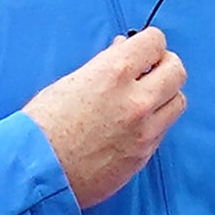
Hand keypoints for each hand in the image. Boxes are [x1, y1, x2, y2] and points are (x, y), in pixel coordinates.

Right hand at [26, 27, 186, 205]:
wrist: (36, 173)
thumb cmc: (42, 126)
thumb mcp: (70, 82)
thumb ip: (105, 64)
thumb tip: (123, 50)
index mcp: (114, 72)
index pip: (155, 42)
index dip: (149, 43)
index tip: (143, 50)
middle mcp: (136, 100)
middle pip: (177, 71)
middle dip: (164, 66)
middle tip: (150, 71)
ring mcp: (144, 132)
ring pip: (178, 102)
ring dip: (165, 96)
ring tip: (144, 99)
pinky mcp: (143, 157)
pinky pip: (163, 131)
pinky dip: (154, 123)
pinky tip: (133, 125)